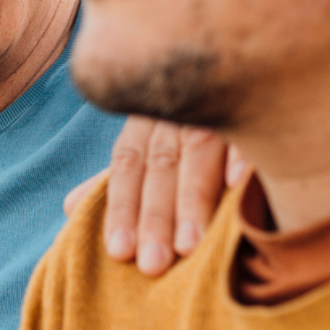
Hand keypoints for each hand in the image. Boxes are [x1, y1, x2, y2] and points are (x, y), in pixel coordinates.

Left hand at [64, 116, 246, 275]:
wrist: (243, 65)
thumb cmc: (195, 124)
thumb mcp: (154, 146)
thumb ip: (120, 180)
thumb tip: (69, 206)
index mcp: (150, 120)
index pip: (128, 164)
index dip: (121, 206)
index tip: (119, 250)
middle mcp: (180, 109)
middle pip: (160, 164)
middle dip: (155, 215)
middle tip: (153, 264)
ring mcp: (220, 101)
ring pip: (198, 149)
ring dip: (192, 198)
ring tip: (189, 247)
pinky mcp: (259, 99)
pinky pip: (247, 126)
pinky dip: (239, 152)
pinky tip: (234, 185)